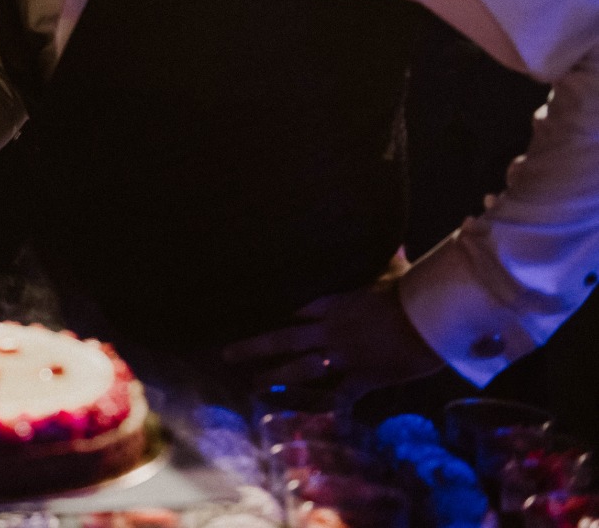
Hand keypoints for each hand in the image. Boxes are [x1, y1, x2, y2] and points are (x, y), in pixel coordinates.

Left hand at [222, 274, 446, 401]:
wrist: (431, 318)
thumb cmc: (414, 291)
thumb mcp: (395, 272)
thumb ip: (389, 259)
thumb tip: (396, 244)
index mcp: (335, 303)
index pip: (297, 309)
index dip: (279, 315)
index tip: (258, 317)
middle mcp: (330, 330)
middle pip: (283, 339)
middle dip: (254, 347)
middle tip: (228, 354)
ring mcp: (343, 355)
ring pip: (299, 369)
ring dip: (276, 378)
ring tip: (254, 385)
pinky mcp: (363, 377)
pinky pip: (339, 395)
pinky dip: (328, 406)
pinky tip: (312, 416)